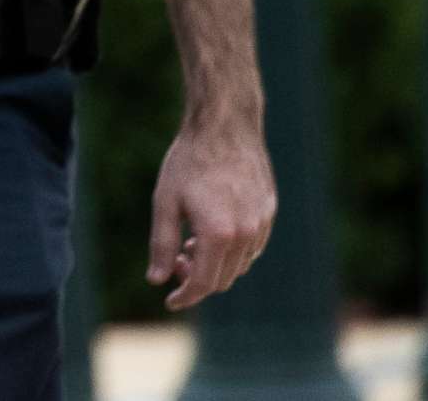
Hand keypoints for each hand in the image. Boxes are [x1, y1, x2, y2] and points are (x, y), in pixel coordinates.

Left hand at [147, 114, 274, 309]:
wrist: (224, 127)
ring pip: (239, 265)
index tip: (170, 300)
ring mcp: (262, 224)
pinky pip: (252, 247)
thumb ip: (162, 244)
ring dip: (215, 264)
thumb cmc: (189, 162)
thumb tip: (157, 279)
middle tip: (175, 260)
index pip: (204, 283)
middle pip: (222, 279)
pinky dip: (232, 251)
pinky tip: (213, 232)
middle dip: (196, 279)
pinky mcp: (269, 213)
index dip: (185, 296)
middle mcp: (246, 234)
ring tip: (191, 241)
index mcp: (218, 234)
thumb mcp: (165, 202)